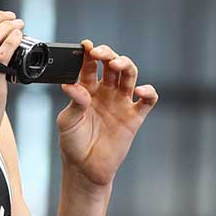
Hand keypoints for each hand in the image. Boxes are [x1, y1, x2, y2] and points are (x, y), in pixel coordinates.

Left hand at [56, 40, 156, 191]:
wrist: (85, 169)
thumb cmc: (73, 143)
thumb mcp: (67, 121)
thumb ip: (74, 101)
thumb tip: (71, 84)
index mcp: (87, 90)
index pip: (90, 66)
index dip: (88, 54)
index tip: (85, 46)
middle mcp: (106, 92)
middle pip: (112, 65)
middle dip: (108, 54)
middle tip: (100, 53)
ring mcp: (121, 103)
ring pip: (129, 76)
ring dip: (125, 65)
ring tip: (116, 64)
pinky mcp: (134, 117)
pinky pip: (147, 101)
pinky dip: (148, 91)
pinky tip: (139, 90)